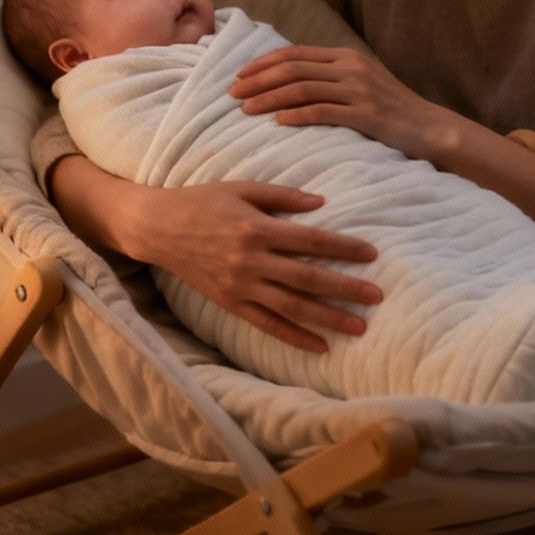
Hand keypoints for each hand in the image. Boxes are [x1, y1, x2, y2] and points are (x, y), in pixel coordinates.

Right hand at [126, 180, 380, 352]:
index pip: (312, 240)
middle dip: (346, 289)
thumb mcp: (241, 188)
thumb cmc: (201, 201)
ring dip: (327, 318)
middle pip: (308, 278)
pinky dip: (294, 336)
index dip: (344, 247)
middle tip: (377, 297)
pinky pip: (267, 324)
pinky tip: (319, 345)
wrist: (156, 228)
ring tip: (358, 327)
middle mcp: (251, 261)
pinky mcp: (230, 303)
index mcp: (257, 228)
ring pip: (292, 307)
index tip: (371, 254)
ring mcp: (240, 286)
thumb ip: (282, 197)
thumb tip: (321, 204)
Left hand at [231, 45, 452, 160]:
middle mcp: (350, 67)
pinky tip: (278, 122)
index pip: (295, 53)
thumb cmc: (389, 110)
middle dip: (258, 79)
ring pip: (302, 88)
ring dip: (269, 98)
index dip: (263, 63)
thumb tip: (287, 80)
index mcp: (345, 56)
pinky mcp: (365, 113)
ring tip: (246, 109)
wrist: (428, 128)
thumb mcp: (359, 83)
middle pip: (293, 68)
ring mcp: (359, 89)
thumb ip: (329, 77)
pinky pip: (323, 111)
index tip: (240, 76)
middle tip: (233, 93)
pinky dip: (296, 115)